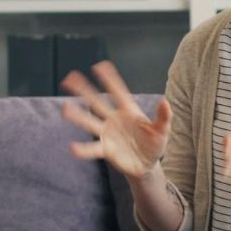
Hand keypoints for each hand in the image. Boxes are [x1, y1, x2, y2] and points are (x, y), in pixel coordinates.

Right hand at [62, 60, 170, 180]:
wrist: (147, 165)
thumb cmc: (155, 144)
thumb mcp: (162, 131)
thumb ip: (163, 117)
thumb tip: (165, 101)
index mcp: (129, 111)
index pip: (118, 92)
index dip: (110, 79)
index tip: (100, 65)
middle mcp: (114, 119)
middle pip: (97, 102)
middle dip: (84, 89)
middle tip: (69, 77)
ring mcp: (108, 134)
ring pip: (90, 122)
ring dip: (78, 116)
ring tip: (65, 109)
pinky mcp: (106, 150)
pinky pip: (92, 148)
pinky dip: (83, 149)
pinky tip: (72, 148)